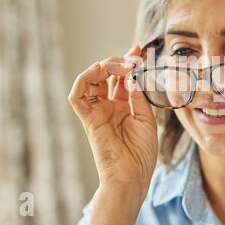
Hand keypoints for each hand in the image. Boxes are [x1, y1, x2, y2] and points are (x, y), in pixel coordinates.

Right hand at [68, 46, 157, 190]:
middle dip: (120, 62)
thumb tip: (132, 74)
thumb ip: (137, 95)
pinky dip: (84, 79)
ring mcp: (97, 111)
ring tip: (121, 65)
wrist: (132, 175)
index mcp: (124, 106)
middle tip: (134, 59)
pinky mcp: (87, 118)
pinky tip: (99, 70)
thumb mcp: (147, 118)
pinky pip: (77, 96)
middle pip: (107, 76)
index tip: (139, 50)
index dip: (129, 63)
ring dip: (104, 67)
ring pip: (91, 80)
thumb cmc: (142, 152)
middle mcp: (109, 106)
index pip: (122, 78)